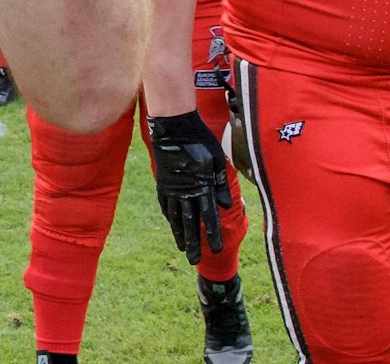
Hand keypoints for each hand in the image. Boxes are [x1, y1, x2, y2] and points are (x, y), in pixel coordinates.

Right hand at [147, 112, 232, 264]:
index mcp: (202, 187)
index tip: (215, 249)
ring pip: (176, 217)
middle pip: (190, 223)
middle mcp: (186, 192)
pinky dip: (170, 217)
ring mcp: (172, 189)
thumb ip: (221, 184)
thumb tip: (226, 205)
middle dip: (194, 243)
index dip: (212, 235)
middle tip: (194, 260)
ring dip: (180, 234)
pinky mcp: (162, 183)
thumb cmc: (200, 140)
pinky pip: (166, 205)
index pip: (209, 217)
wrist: (174, 128)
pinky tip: (172, 225)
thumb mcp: (217, 160)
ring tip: (182, 248)